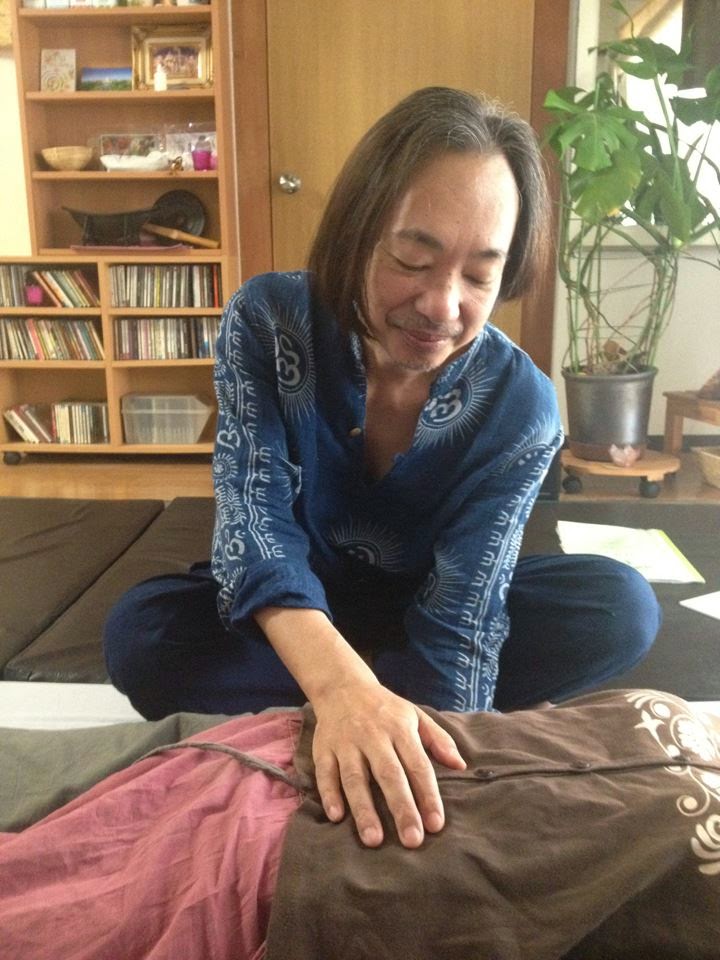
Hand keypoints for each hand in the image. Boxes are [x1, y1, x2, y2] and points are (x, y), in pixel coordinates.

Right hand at [311, 681, 465, 848]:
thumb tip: (460, 766)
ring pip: (354, 777)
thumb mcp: (415, 715)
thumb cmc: (386, 708)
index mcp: (400, 728)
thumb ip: (439, 740)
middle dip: (401, 807)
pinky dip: (329, 794)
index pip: (417, 765)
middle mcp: (373, 736)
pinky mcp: (324, 748)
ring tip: (374, 839)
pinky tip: (336, 817)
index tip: (435, 825)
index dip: (428, 795)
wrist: (343, 686)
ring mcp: (346, 742)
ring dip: (364, 809)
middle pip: (388, 774)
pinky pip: (325, 772)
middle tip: (412, 840)